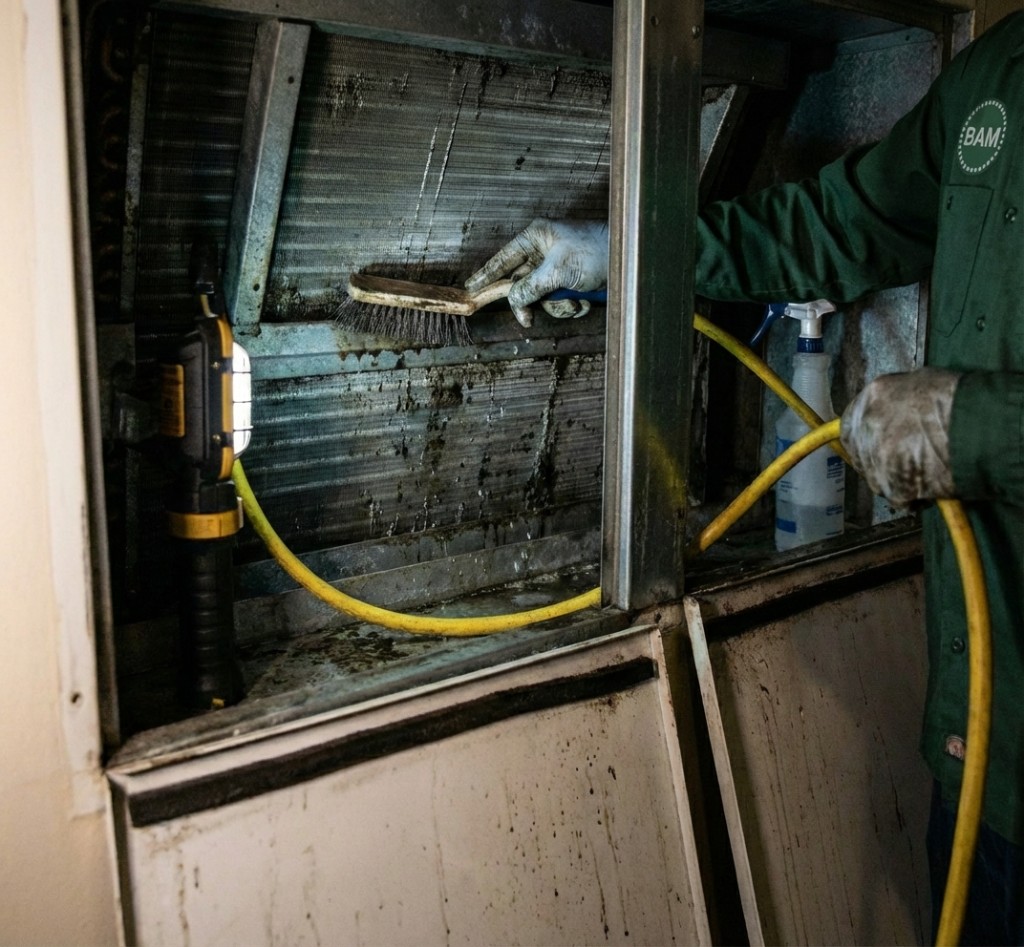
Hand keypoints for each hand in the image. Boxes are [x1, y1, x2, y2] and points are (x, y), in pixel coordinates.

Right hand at [466, 218, 607, 326]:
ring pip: (542, 297)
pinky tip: (586, 301)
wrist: (629, 260)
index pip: (503, 259)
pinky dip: (572, 306)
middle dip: (532, 302)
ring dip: (558, 306)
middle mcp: (545, 251)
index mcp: (536, 237)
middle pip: (522, 284)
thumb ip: (528, 289)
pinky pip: (560, 300)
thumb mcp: (555, 272)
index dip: (486, 275)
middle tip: (528, 319)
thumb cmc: (594, 253)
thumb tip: (514, 303)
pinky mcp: (572, 281)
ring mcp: (558, 267)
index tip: (471, 288)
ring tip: (575, 302)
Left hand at [840, 368, 961, 506]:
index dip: (864, 435)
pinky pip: (895, 496)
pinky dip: (910, 496)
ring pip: (874, 475)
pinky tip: (928, 488)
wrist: (982, 427)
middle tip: (896, 463)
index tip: (875, 443)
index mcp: (873, 396)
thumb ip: (897, 400)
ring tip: (921, 472)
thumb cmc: (963, 402)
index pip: (851, 422)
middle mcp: (867, 424)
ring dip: (892, 478)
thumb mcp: (923, 383)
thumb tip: (894, 412)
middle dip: (873, 459)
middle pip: (858, 451)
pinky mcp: (890, 483)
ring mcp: (875, 455)